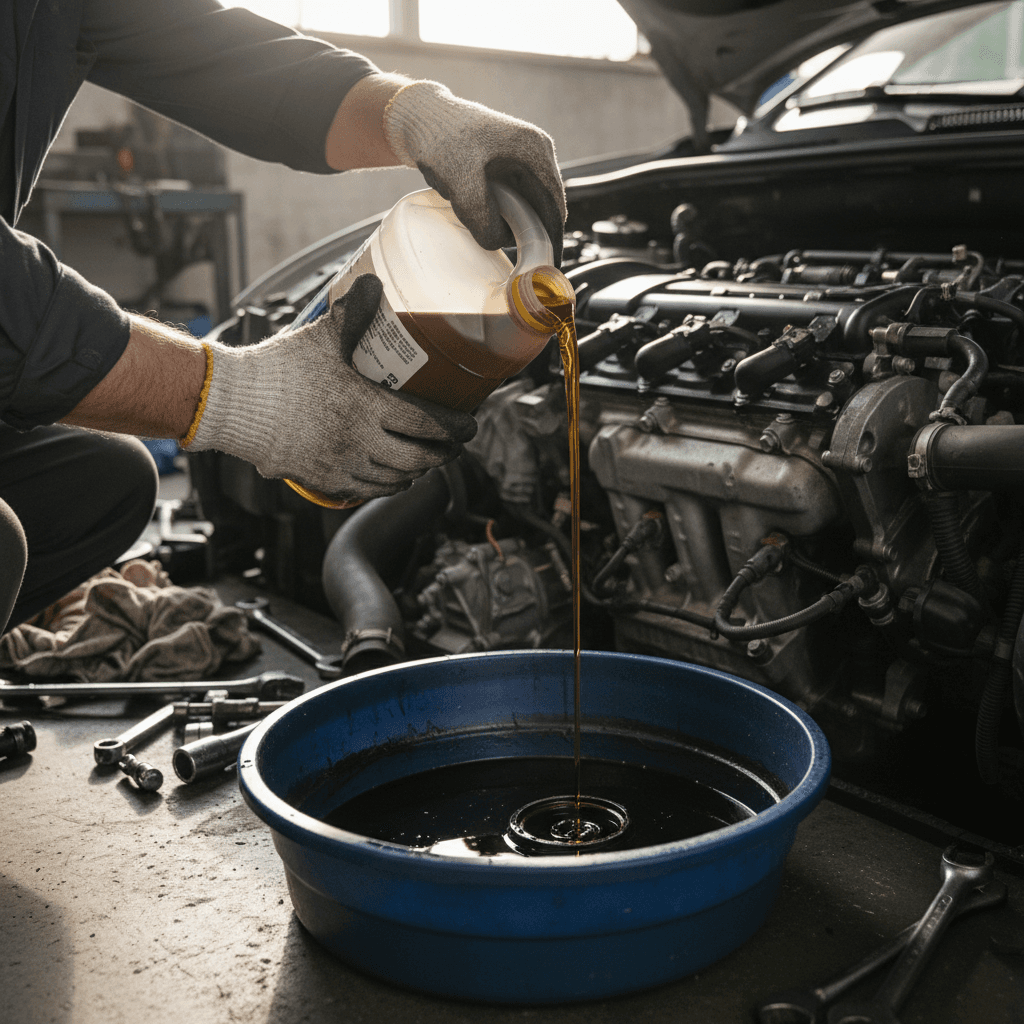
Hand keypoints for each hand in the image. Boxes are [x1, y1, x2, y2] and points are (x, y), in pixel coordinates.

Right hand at [182, 275, 476, 503]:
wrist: (232, 403)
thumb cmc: (278, 369)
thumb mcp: (322, 336)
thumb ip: (354, 312)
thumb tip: (375, 282)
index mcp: (366, 406)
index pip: (428, 423)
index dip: (456, 427)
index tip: (470, 425)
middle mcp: (359, 441)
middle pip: (419, 458)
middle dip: (444, 454)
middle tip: (453, 445)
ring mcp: (341, 465)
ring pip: (395, 478)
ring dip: (418, 472)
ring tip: (428, 461)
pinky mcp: (323, 479)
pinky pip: (366, 491)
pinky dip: (388, 486)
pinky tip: (394, 478)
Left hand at [383, 81, 566, 263]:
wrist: (420, 117)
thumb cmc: (441, 141)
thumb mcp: (461, 183)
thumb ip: (482, 216)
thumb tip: (499, 242)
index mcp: (535, 151)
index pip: (554, 204)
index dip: (553, 238)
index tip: (548, 265)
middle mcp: (536, 151)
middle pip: (545, 205)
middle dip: (534, 233)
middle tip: (524, 264)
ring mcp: (523, 156)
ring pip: (529, 202)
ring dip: (518, 223)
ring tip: (498, 238)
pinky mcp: (508, 162)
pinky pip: (515, 196)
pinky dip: (506, 213)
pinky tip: (489, 222)